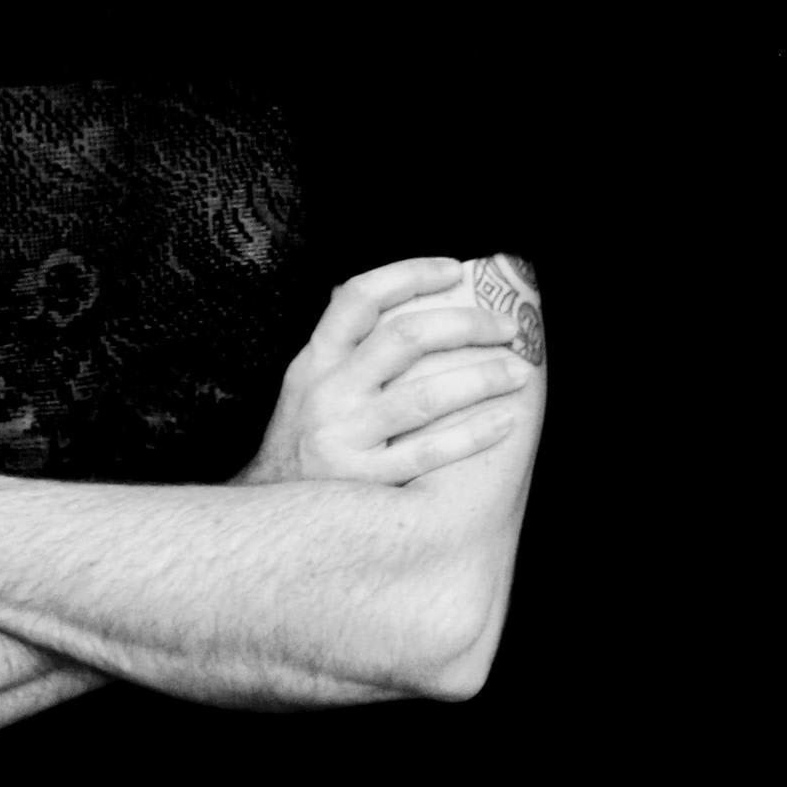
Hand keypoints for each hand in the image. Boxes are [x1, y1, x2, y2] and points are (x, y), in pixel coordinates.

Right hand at [236, 257, 534, 487]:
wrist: (267, 518)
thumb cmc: (301, 442)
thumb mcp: (305, 384)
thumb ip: (341, 343)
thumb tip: (385, 292)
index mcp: (314, 360)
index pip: (359, 297)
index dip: (410, 275)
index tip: (456, 269)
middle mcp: (326, 392)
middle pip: (404, 338)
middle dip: (466, 325)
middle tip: (506, 327)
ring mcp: (344, 437)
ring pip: (424, 396)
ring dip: (481, 378)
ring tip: (519, 373)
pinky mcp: (363, 482)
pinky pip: (429, 452)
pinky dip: (473, 434)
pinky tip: (506, 422)